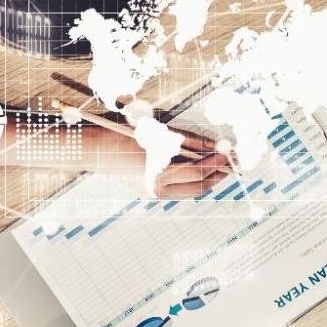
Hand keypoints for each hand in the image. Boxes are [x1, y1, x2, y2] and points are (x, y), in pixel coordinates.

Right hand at [86, 126, 230, 199]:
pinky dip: (194, 182)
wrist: (93, 147)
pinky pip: (179, 191)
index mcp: (159, 172)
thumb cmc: (125, 133)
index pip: (198, 170)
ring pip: (191, 192)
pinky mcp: (149, 193)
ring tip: (222, 167)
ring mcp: (152, 194)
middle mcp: (157, 188)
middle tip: (233, 162)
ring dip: (209, 179)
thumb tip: (215, 146)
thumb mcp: (159, 132)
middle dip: (219, 174)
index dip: (218, 161)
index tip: (231, 152)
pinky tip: (203, 171)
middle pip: (198, 185)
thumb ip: (189, 141)